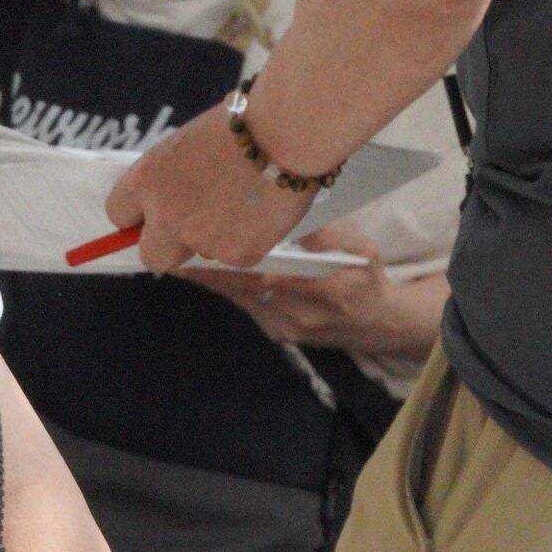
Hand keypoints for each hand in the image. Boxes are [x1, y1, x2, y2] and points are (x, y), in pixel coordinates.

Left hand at [108, 104, 316, 271]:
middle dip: (167, 246)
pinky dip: (248, 241)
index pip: (118, 215)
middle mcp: (166, 216)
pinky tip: (261, 212)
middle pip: (151, 255)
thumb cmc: (238, 128)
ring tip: (241, 202)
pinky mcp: (237, 255)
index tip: (150, 218)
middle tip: (192, 227)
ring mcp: (200, 239)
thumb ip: (168, 180)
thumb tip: (163, 201)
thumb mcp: (184, 146)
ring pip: (200, 253)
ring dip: (214, 238)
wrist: (285, 135)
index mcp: (145, 181)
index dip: (138, 217)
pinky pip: (235, 257)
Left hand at [179, 225, 448, 359]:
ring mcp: (285, 328)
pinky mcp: (276, 333)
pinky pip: (243, 304)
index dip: (229, 262)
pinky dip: (223, 284)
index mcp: (325, 291)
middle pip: (241, 288)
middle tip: (171, 245)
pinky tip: (204, 267)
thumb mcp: (362, 249)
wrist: (380, 324)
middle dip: (205, 267)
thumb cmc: (368, 278)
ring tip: (178, 251)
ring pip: (236, 297)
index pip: (266, 276)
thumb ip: (328, 234)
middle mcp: (300, 316)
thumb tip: (291, 218)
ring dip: (208, 276)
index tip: (197, 245)